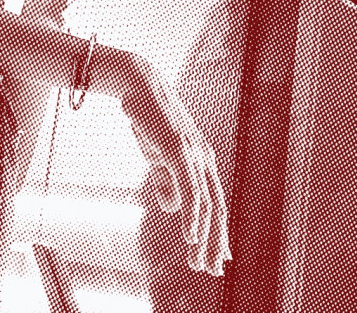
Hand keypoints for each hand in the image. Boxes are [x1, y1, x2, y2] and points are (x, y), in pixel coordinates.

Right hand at [120, 53, 232, 276]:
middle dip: (215, 242)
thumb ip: (166, 181)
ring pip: (205, 205)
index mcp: (201, 160)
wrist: (136, 86)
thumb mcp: (156, 155)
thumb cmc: (146, 118)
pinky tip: (190, 236)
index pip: (215, 202)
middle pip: (217, 208)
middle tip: (212, 271)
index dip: (218, 231)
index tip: (219, 258)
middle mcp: (204, 158)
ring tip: (199, 263)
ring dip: (204, 237)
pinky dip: (192, 215)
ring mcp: (194, 154)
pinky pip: (190, 190)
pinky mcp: (180, 150)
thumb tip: (174, 209)